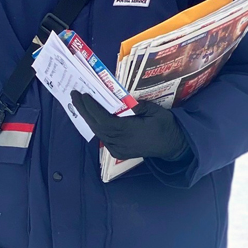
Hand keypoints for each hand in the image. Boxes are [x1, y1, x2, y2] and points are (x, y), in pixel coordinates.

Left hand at [70, 91, 188, 160]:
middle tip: (74, 95)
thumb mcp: (155, 111)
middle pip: (96, 125)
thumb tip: (125, 100)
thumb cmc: (166, 126)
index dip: (91, 108)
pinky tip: (91, 116)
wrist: (173, 146)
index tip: (83, 95)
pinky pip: (103, 138)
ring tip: (79, 103)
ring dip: (88, 117)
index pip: (103, 119)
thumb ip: (140, 106)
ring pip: (98, 132)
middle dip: (83, 110)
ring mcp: (118, 149)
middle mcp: (120, 142)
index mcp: (128, 132)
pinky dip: (95, 126)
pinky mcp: (118, 152)